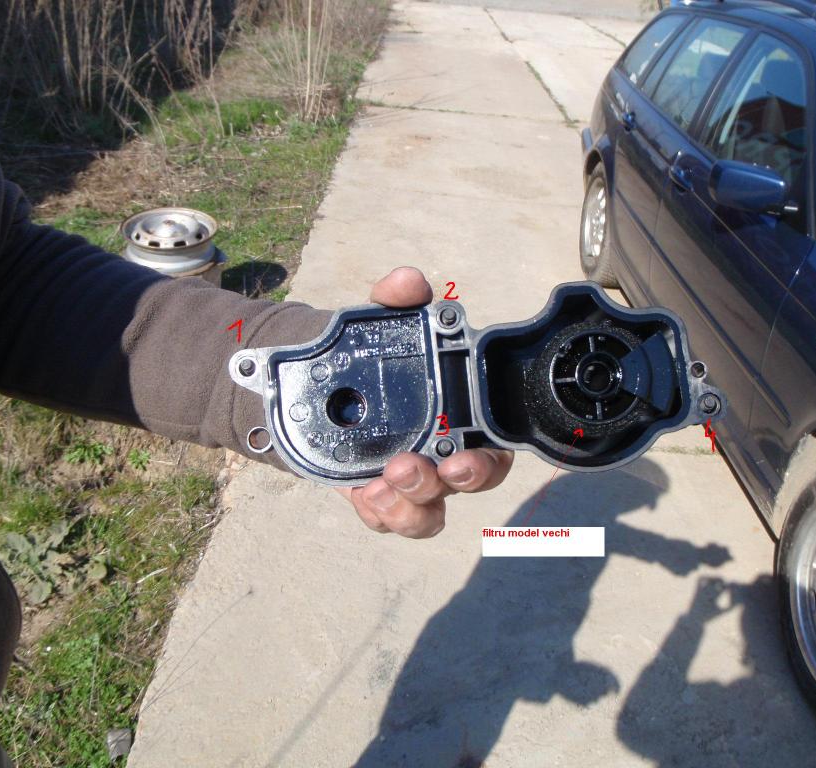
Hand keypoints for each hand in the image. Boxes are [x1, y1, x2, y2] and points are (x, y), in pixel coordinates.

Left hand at [334, 267, 513, 537]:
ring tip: (379, 487)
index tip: (460, 459)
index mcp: (462, 413)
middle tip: (412, 469)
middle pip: (466, 486)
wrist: (321, 380)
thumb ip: (396, 299)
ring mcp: (414, 480)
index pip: (493, 448)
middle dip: (445, 485)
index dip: (485, 461)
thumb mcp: (381, 321)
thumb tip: (408, 281)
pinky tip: (362, 493)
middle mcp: (446, 452)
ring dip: (409, 506)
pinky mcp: (380, 495)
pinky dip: (378, 511)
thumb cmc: (371, 353)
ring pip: (428, 512)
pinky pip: (388, 517)